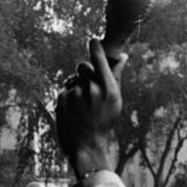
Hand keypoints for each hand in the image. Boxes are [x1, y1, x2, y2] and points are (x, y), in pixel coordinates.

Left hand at [55, 37, 126, 178]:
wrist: (87, 146)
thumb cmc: (104, 122)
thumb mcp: (115, 100)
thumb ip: (116, 76)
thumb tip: (124, 55)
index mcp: (109, 88)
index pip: (100, 59)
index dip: (95, 47)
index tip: (93, 40)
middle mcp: (93, 89)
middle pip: (82, 66)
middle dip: (83, 72)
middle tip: (87, 87)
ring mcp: (76, 94)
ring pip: (73, 80)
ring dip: (76, 88)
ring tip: (82, 107)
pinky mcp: (62, 99)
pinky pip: (64, 90)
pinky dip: (68, 97)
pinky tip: (73, 112)